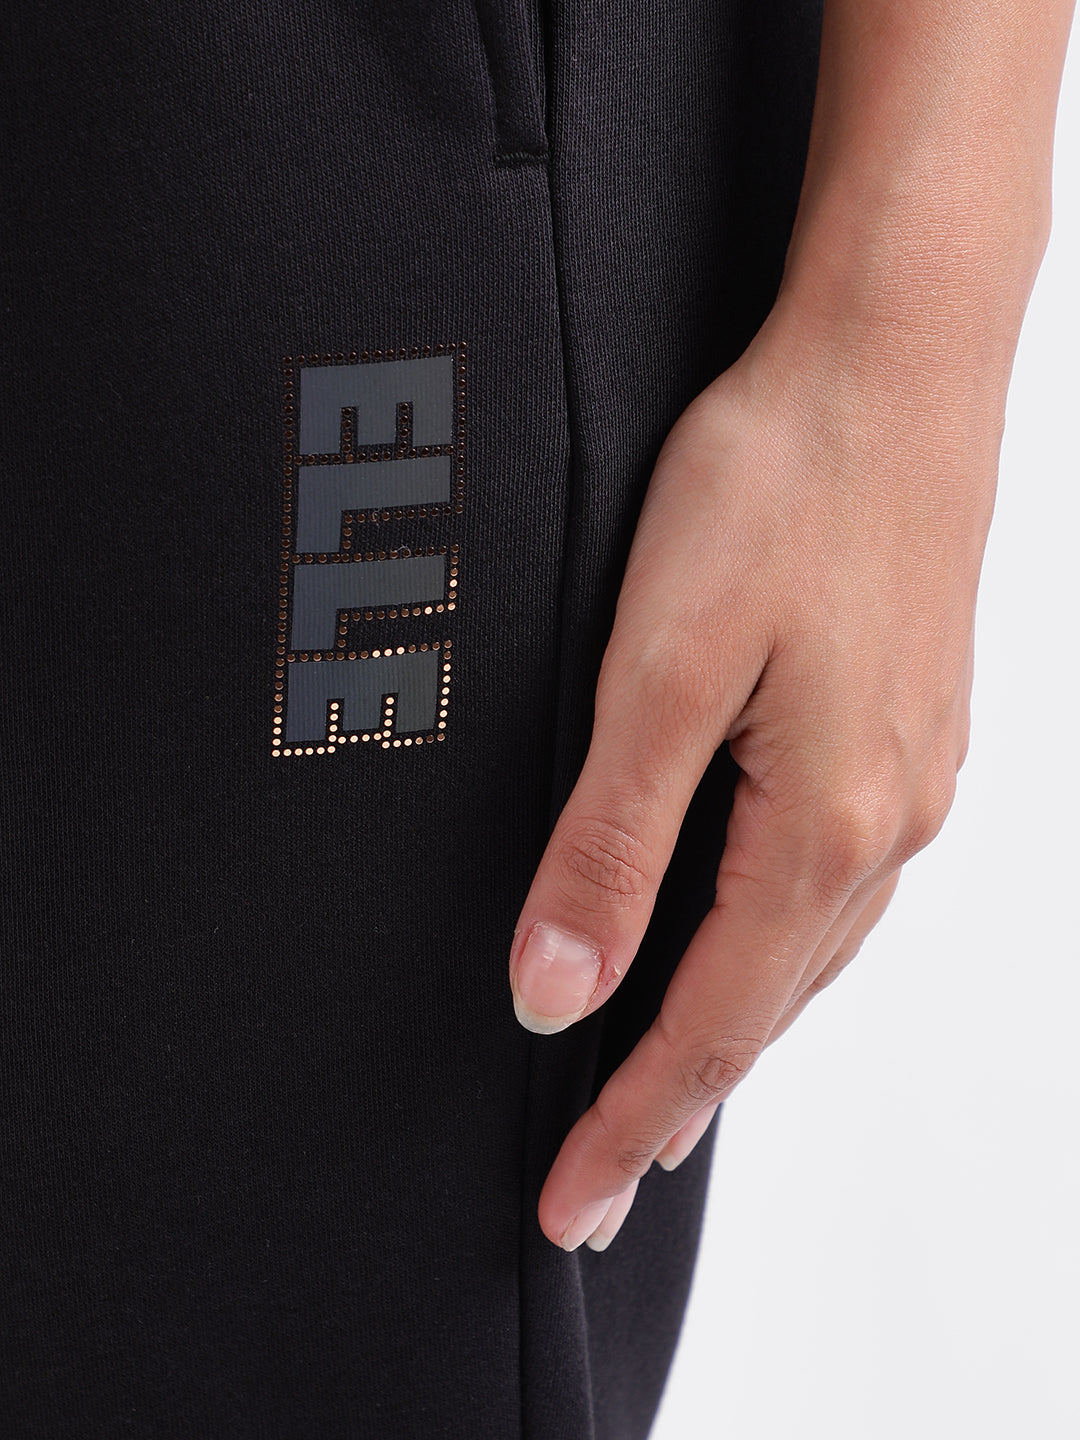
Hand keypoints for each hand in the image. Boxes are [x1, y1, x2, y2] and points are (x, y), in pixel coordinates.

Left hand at [507, 311, 993, 1251]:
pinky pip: (835, 887)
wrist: (894, 358)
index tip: (564, 1210)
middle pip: (762, 1008)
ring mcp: (909, 779)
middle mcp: (885, 825)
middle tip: (604, 1183)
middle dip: (672, 1101)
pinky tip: (750, 946)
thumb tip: (555, 994)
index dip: (625, 1125)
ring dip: (730, 1031)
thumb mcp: (660, 672)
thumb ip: (610, 844)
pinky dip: (776, 948)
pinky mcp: (906, 729)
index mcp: (821, 827)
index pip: (703, 1025)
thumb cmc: (777, 488)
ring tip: (665, 1092)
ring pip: (805, 955)